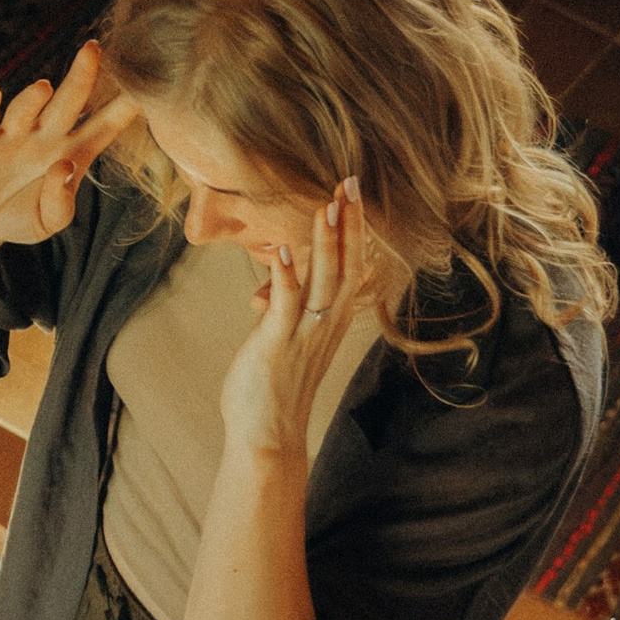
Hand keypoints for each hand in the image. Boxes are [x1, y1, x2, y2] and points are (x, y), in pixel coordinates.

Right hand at [0, 44, 138, 259]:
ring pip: (27, 108)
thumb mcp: (48, 222)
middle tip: (94, 49)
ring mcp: (13, 137)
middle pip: (68, 101)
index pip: (104, 125)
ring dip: (33, 97)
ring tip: (44, 88)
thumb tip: (64, 166)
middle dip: (82, 75)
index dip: (123, 107)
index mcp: (72, 153)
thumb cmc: (22, 216)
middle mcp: (45, 137)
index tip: (142, 83)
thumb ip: (60, 201)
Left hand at [218, 183, 369, 463]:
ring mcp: (305, 335)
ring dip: (325, 244)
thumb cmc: (270, 388)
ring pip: (323, 282)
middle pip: (347, 266)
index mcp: (329, 321)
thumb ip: (279, 310)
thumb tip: (268, 289)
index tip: (352, 195)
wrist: (266, 436)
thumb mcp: (277, 339)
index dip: (352, 230)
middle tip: (351, 184)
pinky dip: (286, 277)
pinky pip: (287, 307)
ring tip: (327, 207)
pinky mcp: (279, 346)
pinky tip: (283, 250)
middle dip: (349, 224)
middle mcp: (325, 325)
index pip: (350, 267)